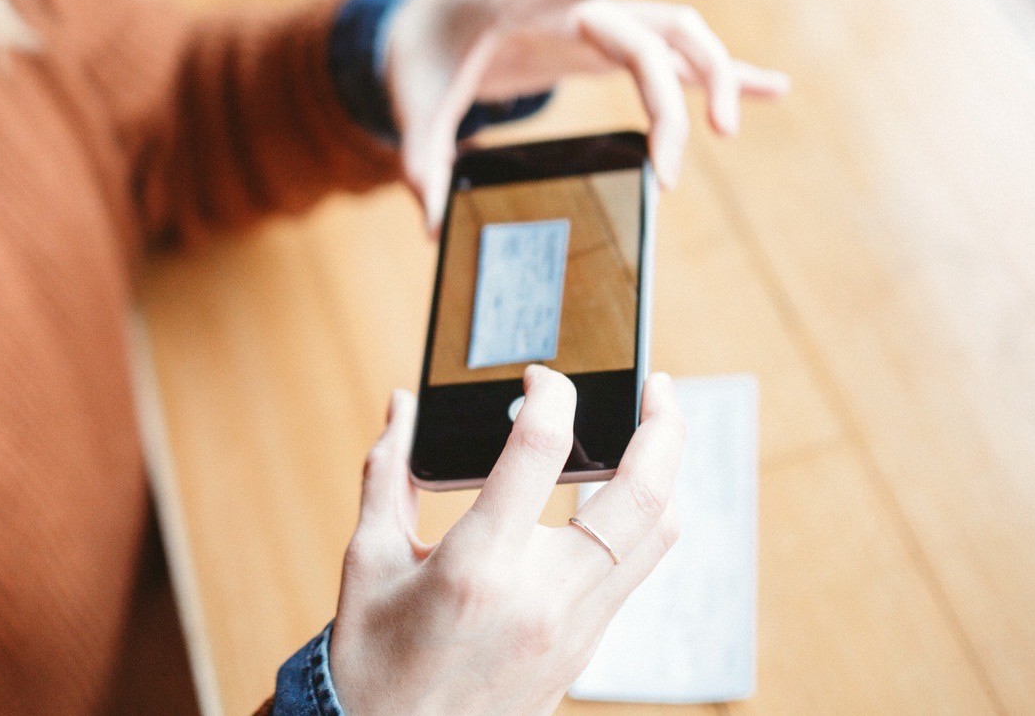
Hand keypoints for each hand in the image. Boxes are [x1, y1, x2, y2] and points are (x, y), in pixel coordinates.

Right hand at [329, 368, 685, 714]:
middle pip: (642, 495)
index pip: (541, 449)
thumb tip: (403, 406)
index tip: (540, 377)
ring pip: (658, 538)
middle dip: (663, 425)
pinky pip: (633, 576)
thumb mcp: (368, 559)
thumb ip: (389, 472)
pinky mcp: (583, 654)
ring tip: (652, 438)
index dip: (550, 394)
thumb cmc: (372, 657)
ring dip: (665, 478)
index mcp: (478, 566)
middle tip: (658, 385)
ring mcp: (574, 631)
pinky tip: (612, 504)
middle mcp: (542, 598)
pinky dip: (637, 527)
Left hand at [382, 0, 792, 230]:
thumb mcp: (411, 100)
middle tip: (672, 169)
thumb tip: (428, 222)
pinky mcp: (609, 48)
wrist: (430, 26)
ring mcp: (600, 25)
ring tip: (729, 131)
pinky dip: (718, 74)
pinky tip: (770, 87)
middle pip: (650, 35)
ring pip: (677, 39)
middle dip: (673, 97)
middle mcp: (576, 7)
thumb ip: (420, 156)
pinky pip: (674, 59)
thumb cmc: (424, 53)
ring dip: (712, 78)